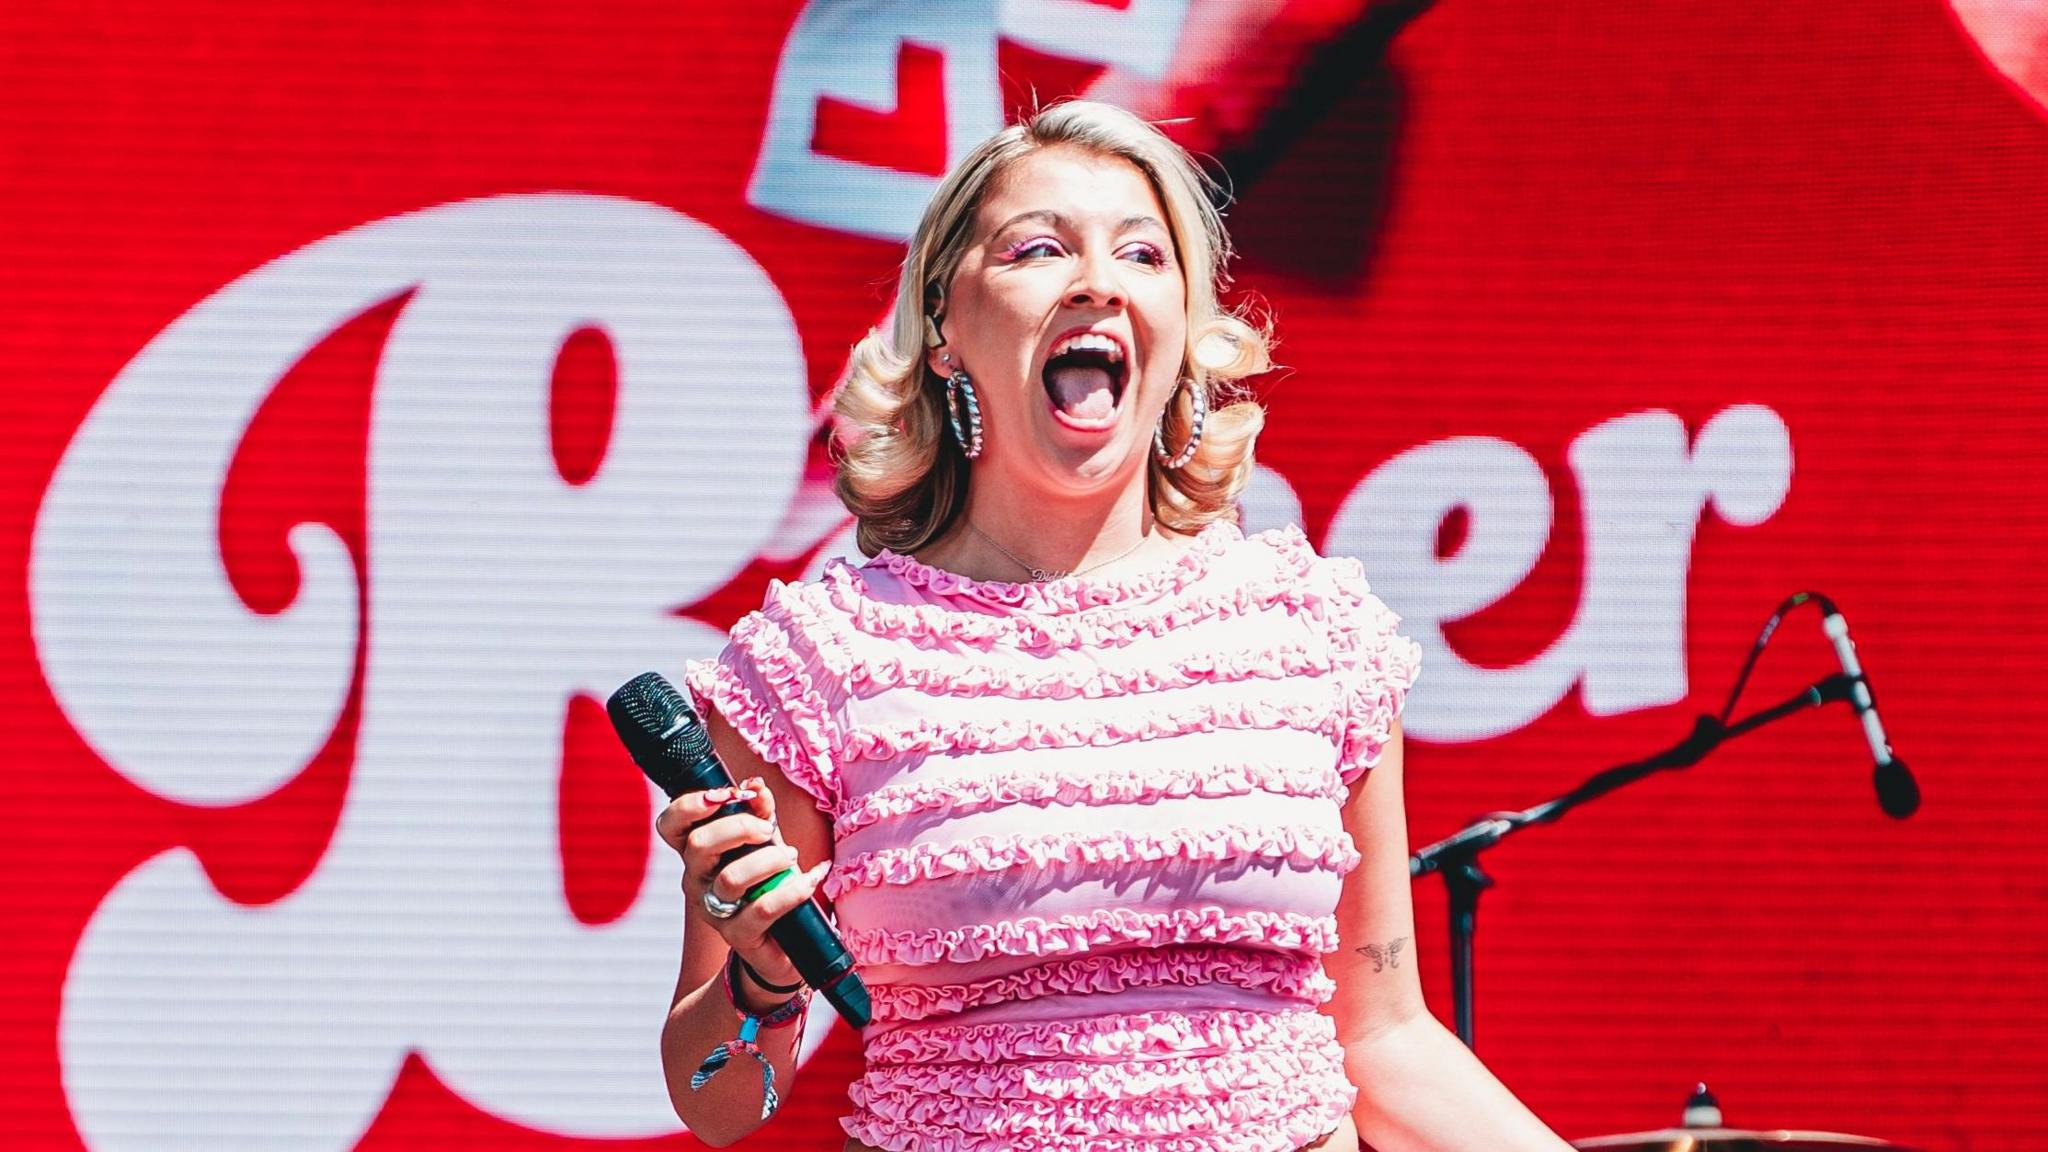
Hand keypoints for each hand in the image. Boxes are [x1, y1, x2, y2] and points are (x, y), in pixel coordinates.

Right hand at [653, 777, 827, 1003]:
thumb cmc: (768, 882)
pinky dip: (793, 890)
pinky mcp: (739, 936)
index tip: (728, 795)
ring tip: (792, 857)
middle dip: (740, 828)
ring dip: (769, 860)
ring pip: (730, 878)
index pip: (670, 825)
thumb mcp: (766, 842)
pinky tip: (811, 879)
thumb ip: (761, 813)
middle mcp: (697, 881)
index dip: (690, 805)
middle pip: (699, 845)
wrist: (784, 942)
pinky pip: (762, 908)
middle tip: (768, 830)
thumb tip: (756, 786)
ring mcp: (715, 911)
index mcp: (698, 853)